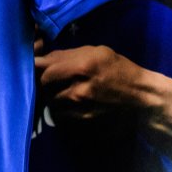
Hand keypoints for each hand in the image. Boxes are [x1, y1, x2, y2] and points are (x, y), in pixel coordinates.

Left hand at [35, 42, 171, 171]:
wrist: (141, 97)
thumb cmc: (118, 69)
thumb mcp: (96, 52)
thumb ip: (67, 55)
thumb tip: (42, 57)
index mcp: (82, 65)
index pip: (43, 66)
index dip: (33, 65)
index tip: (30, 63)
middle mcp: (78, 87)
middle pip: (43, 84)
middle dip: (40, 80)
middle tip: (43, 76)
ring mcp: (80, 106)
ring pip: (49, 99)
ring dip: (49, 94)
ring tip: (57, 88)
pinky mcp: (82, 119)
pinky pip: (59, 113)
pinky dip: (58, 107)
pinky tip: (66, 101)